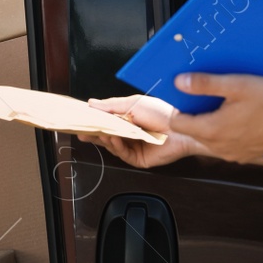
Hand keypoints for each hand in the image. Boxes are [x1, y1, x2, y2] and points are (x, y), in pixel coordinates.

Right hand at [80, 94, 204, 168]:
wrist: (181, 128)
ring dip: (105, 139)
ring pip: (112, 146)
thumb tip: (91, 103)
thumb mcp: (133, 103)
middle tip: (82, 131)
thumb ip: (111, 105)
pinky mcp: (139, 159)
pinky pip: (122, 154)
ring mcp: (133, 147)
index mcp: (127, 120)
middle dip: (93, 134)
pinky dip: (116, 146)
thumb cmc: (162, 113)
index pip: (106, 121)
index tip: (81, 119)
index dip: (93, 120)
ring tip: (99, 132)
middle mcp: (129, 134)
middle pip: (106, 135)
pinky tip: (113, 139)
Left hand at [168, 72, 262, 162]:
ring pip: (208, 141)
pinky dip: (225, 136)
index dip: (180, 109)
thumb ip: (204, 84)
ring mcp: (232, 154)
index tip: (189, 99)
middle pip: (192, 133)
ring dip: (210, 127)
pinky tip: (239, 122)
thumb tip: (179, 82)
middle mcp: (219, 147)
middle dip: (194, 117)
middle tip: (208, 101)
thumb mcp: (235, 85)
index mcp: (212, 130)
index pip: (178, 124)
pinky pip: (225, 147)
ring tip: (225, 110)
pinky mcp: (245, 156)